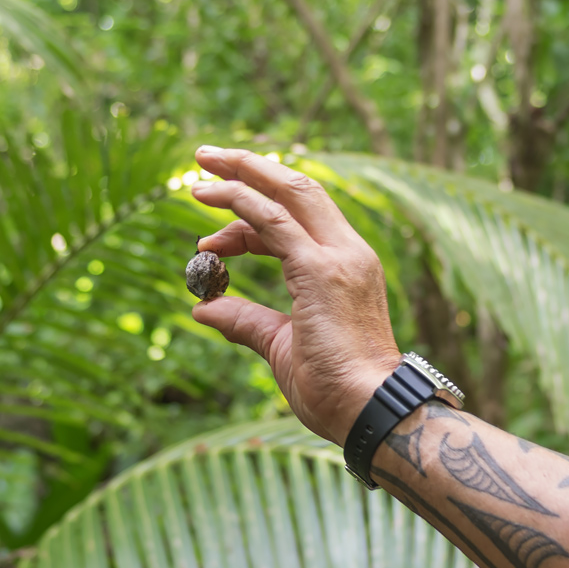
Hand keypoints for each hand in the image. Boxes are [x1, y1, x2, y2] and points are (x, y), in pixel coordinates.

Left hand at [188, 146, 400, 445]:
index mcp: (348, 267)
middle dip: (250, 167)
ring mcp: (337, 259)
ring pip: (287, 193)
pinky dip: (239, 203)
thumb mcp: (280, 347)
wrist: (369, 410)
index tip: (213, 239)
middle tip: (205, 157)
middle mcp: (348, 253)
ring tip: (198, 169)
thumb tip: (202, 309)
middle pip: (298, 189)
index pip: (299, 220)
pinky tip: (208, 200)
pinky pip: (272, 221)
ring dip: (240, 174)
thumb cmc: (334, 390)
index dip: (252, 217)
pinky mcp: (319, 270)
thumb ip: (247, 322)